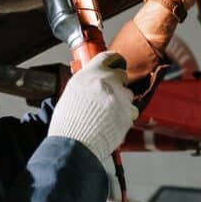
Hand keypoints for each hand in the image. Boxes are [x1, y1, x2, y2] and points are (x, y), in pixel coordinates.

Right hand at [48, 51, 138, 165]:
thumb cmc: (68, 123)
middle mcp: (106, 81)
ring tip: (107, 114)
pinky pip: (132, 110)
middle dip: (118, 83)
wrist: (75, 144)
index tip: (116, 62)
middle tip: (110, 94)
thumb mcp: (71, 94)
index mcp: (89, 74)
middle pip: (121, 75)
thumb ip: (86, 83)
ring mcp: (119, 96)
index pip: (107, 56)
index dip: (113, 60)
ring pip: (128, 93)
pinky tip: (112, 122)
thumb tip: (93, 81)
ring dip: (121, 101)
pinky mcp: (128, 112)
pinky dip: (125, 115)